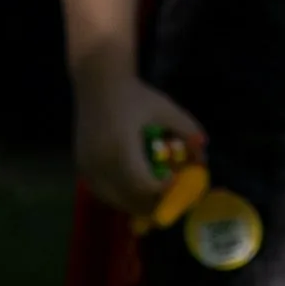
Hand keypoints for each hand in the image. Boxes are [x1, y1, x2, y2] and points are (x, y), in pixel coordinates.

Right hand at [74, 68, 207, 219]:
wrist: (98, 82)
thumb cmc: (135, 94)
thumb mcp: (166, 109)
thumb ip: (187, 131)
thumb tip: (203, 158)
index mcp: (121, 147)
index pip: (143, 184)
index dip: (162, 189)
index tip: (175, 180)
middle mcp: (101, 161)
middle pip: (129, 199)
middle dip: (152, 203)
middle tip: (170, 197)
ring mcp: (88, 165)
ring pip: (114, 200)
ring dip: (135, 203)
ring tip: (153, 194)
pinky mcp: (81, 165)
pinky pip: (102, 192)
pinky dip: (119, 196)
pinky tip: (134, 189)